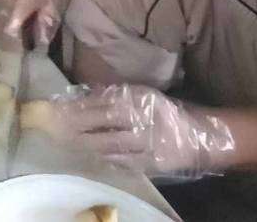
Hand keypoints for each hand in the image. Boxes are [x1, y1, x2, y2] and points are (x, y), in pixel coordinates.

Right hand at [0, 0, 74, 45]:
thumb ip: (49, 20)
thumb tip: (41, 42)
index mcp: (15, 5)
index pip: (11, 35)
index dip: (23, 43)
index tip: (34, 47)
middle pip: (9, 19)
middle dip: (23, 24)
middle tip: (41, 25)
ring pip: (8, 3)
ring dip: (21, 7)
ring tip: (38, 6)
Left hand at [52, 85, 236, 177]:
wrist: (200, 135)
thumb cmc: (163, 112)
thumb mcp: (141, 95)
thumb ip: (112, 96)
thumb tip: (80, 97)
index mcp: (138, 98)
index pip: (101, 101)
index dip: (77, 106)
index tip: (56, 109)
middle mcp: (143, 117)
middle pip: (102, 121)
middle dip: (77, 125)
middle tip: (56, 128)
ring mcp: (149, 141)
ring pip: (111, 143)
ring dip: (87, 144)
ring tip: (69, 142)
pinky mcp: (154, 162)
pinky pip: (125, 162)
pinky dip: (107, 159)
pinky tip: (93, 156)